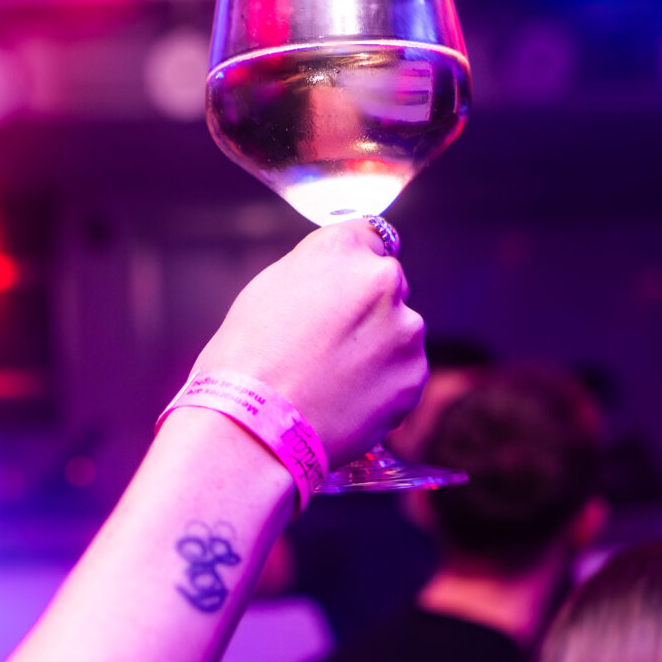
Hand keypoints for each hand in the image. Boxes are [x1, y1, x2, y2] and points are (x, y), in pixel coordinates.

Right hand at [192, 221, 426, 468]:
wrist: (255, 425)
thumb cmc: (247, 358)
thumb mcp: (270, 288)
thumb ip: (318, 273)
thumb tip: (338, 279)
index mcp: (340, 249)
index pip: (370, 236)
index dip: (357, 264)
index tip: (350, 284)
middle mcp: (381, 278)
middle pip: (387, 283)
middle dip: (368, 307)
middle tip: (332, 342)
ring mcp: (405, 328)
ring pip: (400, 330)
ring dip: (379, 346)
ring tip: (335, 379)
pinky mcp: (414, 374)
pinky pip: (404, 372)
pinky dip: (384, 383)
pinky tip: (347, 399)